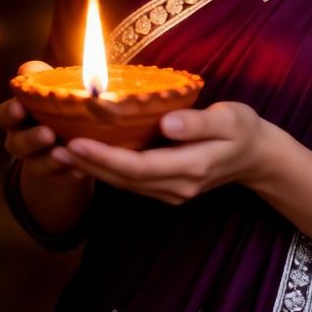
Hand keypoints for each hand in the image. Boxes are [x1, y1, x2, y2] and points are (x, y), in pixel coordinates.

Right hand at [0, 60, 85, 179]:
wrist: (72, 138)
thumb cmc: (57, 105)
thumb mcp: (50, 88)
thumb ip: (40, 77)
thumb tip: (28, 68)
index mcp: (17, 116)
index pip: (4, 115)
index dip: (10, 113)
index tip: (19, 108)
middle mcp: (21, 140)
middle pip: (16, 143)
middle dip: (30, 139)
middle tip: (47, 133)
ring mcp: (36, 161)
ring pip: (36, 165)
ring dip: (49, 159)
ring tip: (64, 151)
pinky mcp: (55, 177)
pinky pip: (59, 179)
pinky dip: (69, 173)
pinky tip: (80, 167)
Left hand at [49, 101, 268, 204]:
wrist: (257, 157)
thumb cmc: (244, 130)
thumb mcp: (232, 119)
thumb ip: (200, 122)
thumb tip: (168, 123)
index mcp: (191, 168)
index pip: (139, 166)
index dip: (105, 156)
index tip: (76, 141)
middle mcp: (177, 187)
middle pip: (124, 179)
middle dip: (88, 165)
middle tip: (53, 147)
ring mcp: (171, 192)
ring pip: (124, 183)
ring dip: (92, 169)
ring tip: (60, 152)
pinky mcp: (166, 188)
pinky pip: (131, 181)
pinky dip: (106, 169)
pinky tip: (87, 155)